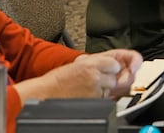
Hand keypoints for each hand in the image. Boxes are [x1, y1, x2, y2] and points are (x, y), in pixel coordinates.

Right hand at [14, 49, 141, 100]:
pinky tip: (86, 95)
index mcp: (90, 63)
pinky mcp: (94, 102)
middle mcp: (95, 75)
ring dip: (104, 89)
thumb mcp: (80, 63)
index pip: (115, 64)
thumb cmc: (59, 80)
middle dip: (108, 79)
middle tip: (94, 80)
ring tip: (87, 88)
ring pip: (111, 89)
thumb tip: (117, 64)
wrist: (46, 94)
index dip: (111, 67)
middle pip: (115, 78)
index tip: (105, 69)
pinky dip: (99, 98)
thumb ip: (99, 62)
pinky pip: (104, 100)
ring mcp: (95, 90)